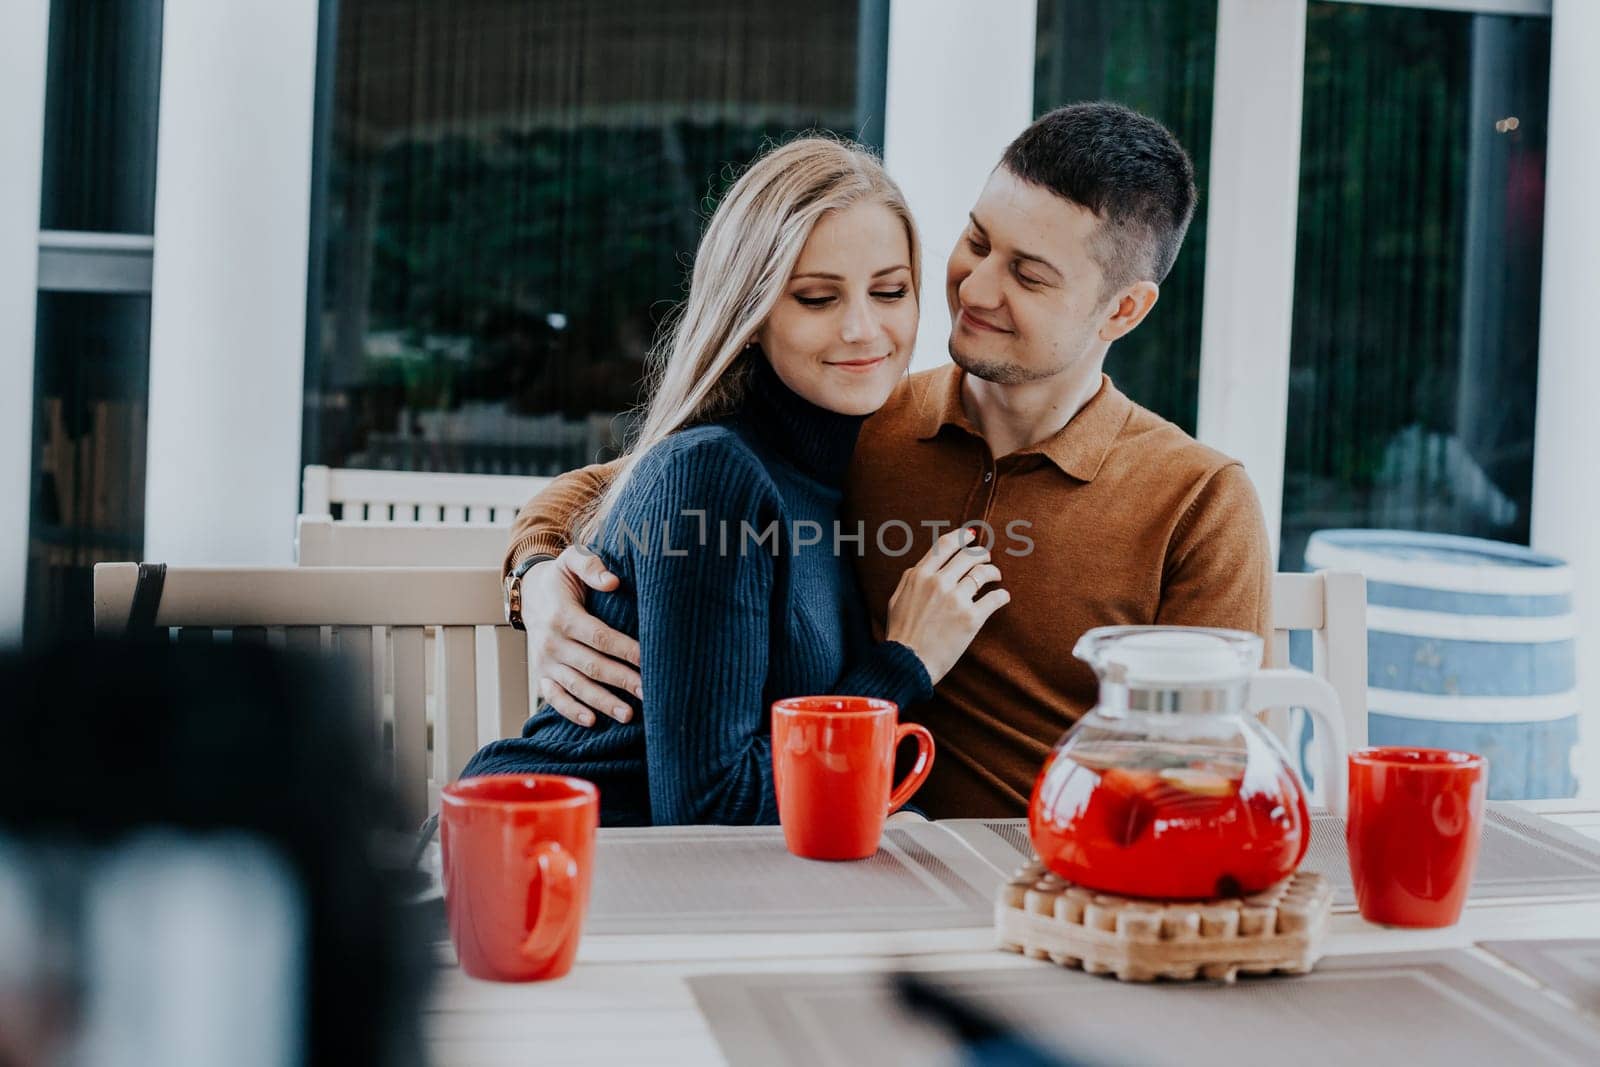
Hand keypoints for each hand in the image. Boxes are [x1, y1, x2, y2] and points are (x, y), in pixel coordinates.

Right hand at [524, 546, 641, 726]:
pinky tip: (592, 721)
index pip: (599, 636)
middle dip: (622, 680)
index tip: (650, 659)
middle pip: (592, 665)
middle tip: (649, 692)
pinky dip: (570, 711)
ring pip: (576, 686)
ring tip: (628, 715)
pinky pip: (554, 697)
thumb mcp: (571, 560)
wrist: (528, 594)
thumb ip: (590, 565)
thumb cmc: (560, 578)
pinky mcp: (542, 675)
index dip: (625, 649)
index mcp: (563, 616)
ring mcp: (545, 662)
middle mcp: (552, 642)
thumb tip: (613, 581)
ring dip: (602, 702)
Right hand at [884, 527, 1008, 684]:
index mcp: (919, 576)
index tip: (970, 535)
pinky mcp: (971, 618)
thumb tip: (921, 568)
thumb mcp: (896, 599)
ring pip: (983, 573)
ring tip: (996, 576)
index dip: (961, 537)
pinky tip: (1003, 597)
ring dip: (993, 571)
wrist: (907, 663)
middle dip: (981, 554)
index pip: (945, 546)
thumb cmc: (900, 635)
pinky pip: (994, 598)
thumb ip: (911, 581)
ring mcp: (956, 599)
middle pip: (968, 556)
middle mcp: (938, 582)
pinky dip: (1001, 596)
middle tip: (986, 558)